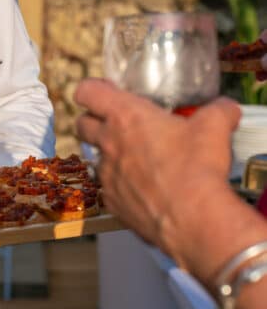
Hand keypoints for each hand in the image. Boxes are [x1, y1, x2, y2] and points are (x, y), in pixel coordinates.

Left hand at [75, 78, 239, 260]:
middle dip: (93, 121)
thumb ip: (218, 111)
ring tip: (133, 159)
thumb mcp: (215, 127)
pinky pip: (108, 190)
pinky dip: (120, 187)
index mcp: (125, 116)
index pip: (87, 91)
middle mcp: (109, 143)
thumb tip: (227, 108)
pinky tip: (141, 189)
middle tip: (116, 125)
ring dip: (107, 156)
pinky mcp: (112, 203)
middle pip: (81, 124)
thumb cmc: (198, 168)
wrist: (195, 219)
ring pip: (93, 158)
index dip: (93, 89)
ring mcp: (107, 175)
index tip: (105, 92)